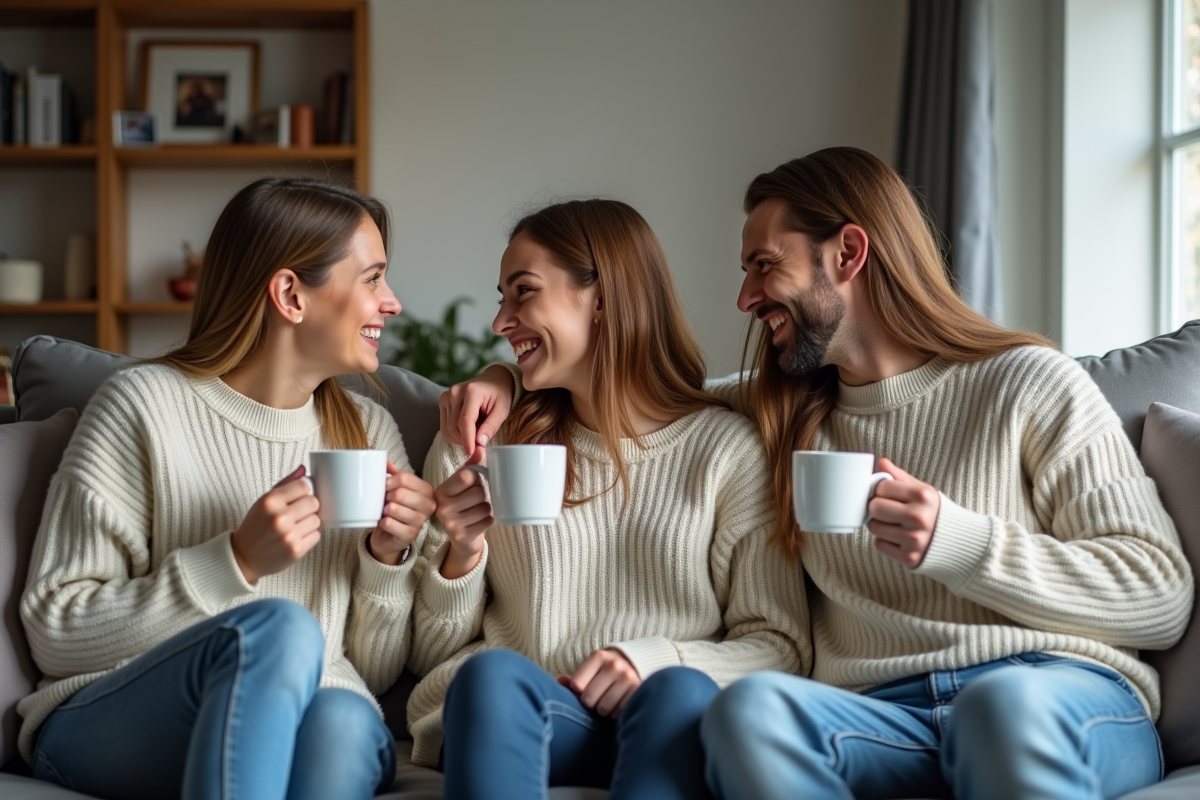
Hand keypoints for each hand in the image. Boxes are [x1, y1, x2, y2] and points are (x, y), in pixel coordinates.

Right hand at [231, 466, 321, 583]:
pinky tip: (296, 537)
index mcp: (270, 501)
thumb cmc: (255, 526)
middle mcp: (279, 517)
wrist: (243, 557)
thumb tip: (304, 469)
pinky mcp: (296, 550)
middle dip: (308, 507)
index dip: (303, 492)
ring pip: (317, 519)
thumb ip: (285, 484)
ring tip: (295, 526)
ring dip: (309, 522)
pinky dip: (309, 536)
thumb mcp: (264, 501)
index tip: (297, 497)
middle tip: (297, 513)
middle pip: (314, 502)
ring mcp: (288, 535)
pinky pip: (316, 536)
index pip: (303, 486)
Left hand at [369, 461, 434, 564]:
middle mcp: (428, 505)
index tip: (384, 486)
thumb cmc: (395, 507)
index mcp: (426, 490)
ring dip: (384, 510)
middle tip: (385, 501)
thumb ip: (394, 474)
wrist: (390, 534)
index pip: (404, 478)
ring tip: (385, 512)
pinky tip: (385, 522)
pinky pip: (390, 524)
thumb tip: (387, 462)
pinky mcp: (410, 535)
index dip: (389, 481)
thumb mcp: (396, 488)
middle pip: (400, 493)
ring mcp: (421, 521)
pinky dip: (383, 522)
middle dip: (387, 496)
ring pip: (394, 509)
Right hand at [433, 460, 493, 578]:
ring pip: (485, 508)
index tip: (471, 486)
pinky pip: (488, 521)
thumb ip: (471, 466)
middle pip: (478, 492)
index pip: (467, 475)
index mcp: (441, 491)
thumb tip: (480, 448)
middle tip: (474, 503)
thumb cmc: (464, 506)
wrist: (462, 539)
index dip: (476, 479)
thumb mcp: (463, 485)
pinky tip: (480, 523)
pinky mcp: (461, 537)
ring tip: (476, 513)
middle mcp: (442, 507)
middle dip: (482, 496)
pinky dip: (489, 521)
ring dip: (486, 510)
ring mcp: (450, 524)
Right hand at [439, 364, 514, 459]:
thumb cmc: (500, 395)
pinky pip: (444, 426)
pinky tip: (468, 429)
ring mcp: (446, 396)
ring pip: (447, 429)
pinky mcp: (443, 401)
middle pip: (454, 428)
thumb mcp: (502, 410)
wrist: (493, 380)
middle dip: (466, 441)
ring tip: (476, 433)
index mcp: (472, 392)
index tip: (473, 454)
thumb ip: (491, 426)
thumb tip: (479, 443)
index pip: (465, 421)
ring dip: (460, 438)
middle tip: (480, 444)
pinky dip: (455, 433)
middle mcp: (455, 392)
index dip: (467, 440)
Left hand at [558, 649, 641, 716]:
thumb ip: (572, 679)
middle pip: (588, 699)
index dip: (578, 692)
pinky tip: (618, 704)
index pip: (576, 685)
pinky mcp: (638, 691)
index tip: (583, 689)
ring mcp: (628, 677)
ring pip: (602, 709)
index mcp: (598, 656)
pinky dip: (616, 713)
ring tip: (608, 701)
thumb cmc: (604, 673)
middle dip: (590, 702)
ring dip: (603, 710)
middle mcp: (614, 665)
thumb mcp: (589, 671)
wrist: (634, 668)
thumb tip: (558, 681)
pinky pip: (618, 713)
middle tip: (597, 697)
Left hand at [866, 458, 940, 568]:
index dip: (880, 490)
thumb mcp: (922, 490)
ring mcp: (914, 540)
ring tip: (894, 524)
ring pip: (873, 527)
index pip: (881, 487)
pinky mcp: (909, 558)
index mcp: (923, 496)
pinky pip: (879, 545)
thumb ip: (899, 476)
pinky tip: (898, 538)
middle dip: (877, 508)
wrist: (957, 541)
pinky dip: (884, 541)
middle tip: (887, 510)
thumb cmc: (933, 512)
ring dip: (879, 525)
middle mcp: (919, 518)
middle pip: (874, 507)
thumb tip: (880, 462)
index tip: (887, 494)